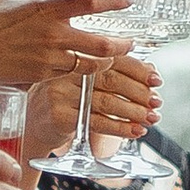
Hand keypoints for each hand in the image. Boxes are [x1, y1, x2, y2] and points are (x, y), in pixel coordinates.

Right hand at [0, 0, 137, 102]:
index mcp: (47, 9)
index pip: (90, 3)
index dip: (114, 0)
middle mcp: (53, 35)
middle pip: (102, 45)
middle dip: (123, 45)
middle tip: (130, 42)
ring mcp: (49, 58)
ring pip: (90, 65)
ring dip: (106, 62)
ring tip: (113, 58)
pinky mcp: (42, 75)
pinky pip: (71, 75)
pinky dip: (83, 72)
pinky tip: (88, 68)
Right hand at [27, 42, 158, 157]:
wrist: (32, 125)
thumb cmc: (64, 102)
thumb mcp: (84, 83)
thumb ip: (111, 75)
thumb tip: (150, 72)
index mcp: (77, 58)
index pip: (113, 60)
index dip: (138, 69)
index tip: (157, 80)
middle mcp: (68, 72)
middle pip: (112, 80)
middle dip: (140, 92)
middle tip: (157, 102)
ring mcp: (61, 93)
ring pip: (107, 102)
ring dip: (134, 112)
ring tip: (151, 118)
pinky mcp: (60, 116)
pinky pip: (97, 122)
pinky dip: (120, 128)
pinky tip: (135, 131)